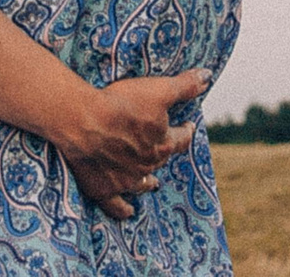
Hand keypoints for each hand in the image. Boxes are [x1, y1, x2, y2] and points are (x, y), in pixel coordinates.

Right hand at [51, 70, 207, 219]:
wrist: (83, 121)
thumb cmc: (120, 103)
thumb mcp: (157, 90)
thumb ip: (183, 86)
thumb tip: (207, 78)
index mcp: (162, 144)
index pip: (181, 139)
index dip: (186, 131)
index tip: (188, 126)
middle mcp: (147, 165)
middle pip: (161, 160)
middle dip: (165, 153)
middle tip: (165, 147)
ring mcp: (125, 179)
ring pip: (142, 183)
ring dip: (148, 181)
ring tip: (153, 182)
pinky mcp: (103, 188)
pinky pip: (116, 204)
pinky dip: (123, 209)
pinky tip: (129, 211)